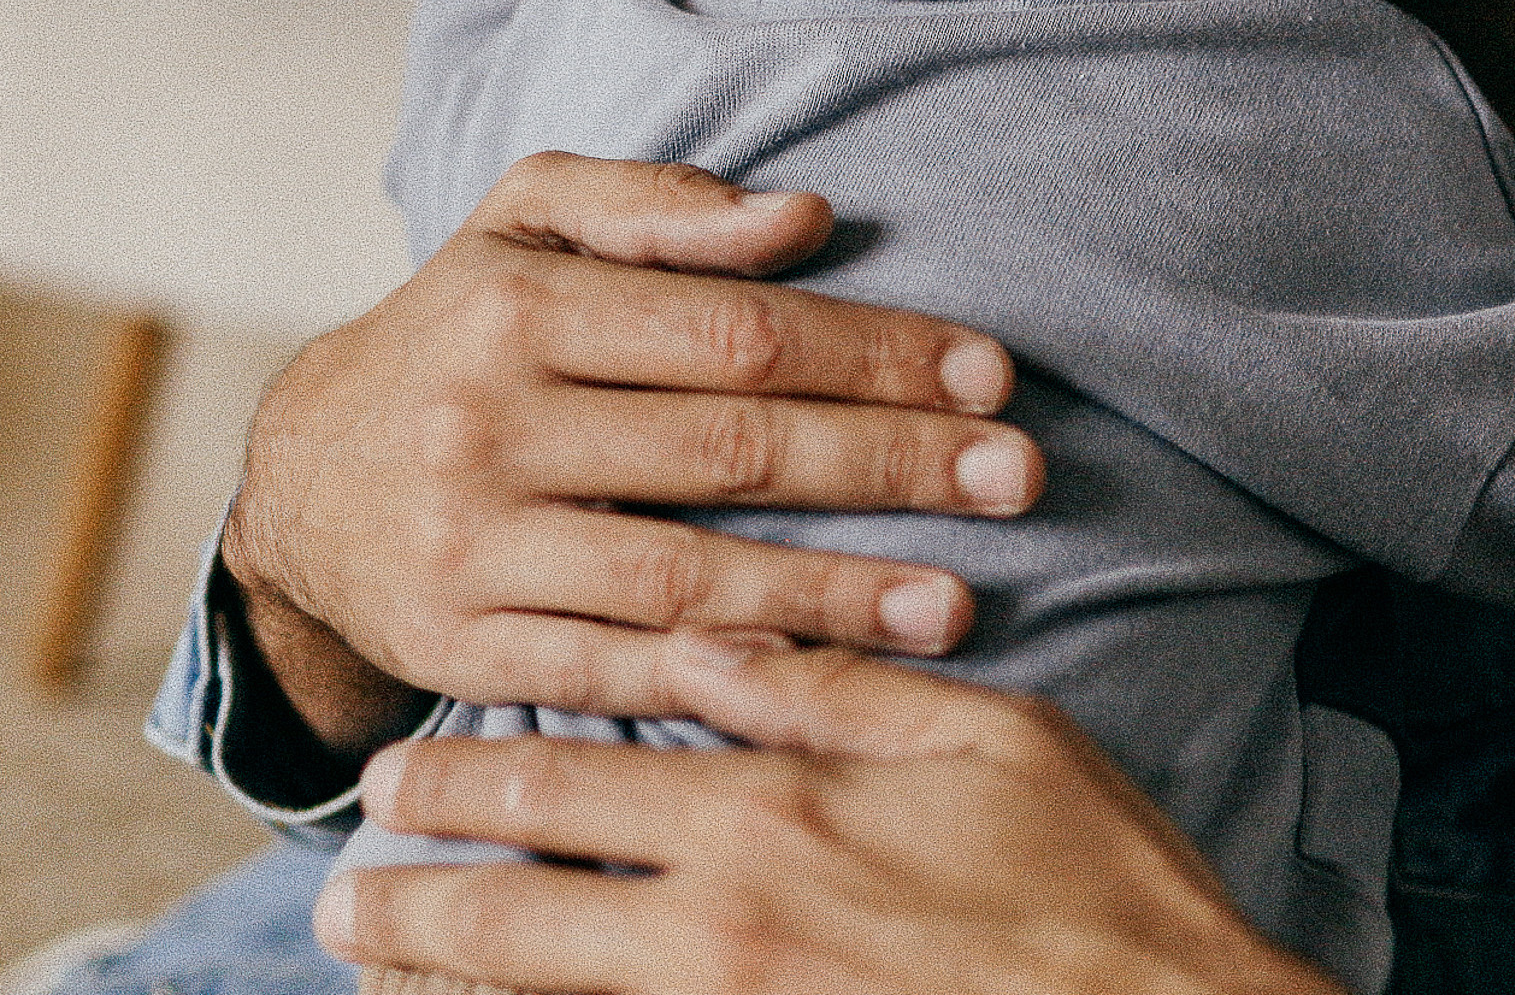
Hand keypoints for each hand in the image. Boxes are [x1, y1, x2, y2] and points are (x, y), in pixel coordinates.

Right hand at [221, 153, 1045, 756]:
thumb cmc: (459, 325)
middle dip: (891, 463)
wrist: (300, 477)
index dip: (875, 351)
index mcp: (522, 306)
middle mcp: (491, 427)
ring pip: (682, 578)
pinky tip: (829, 681)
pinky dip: (727, 682)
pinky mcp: (461, 654)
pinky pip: (613, 677)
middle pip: (731, 451)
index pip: (738, 331)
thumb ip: (657, 200)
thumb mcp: (526, 218)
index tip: (990, 372)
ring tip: (957, 600)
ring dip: (834, 593)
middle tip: (1018, 475)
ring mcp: (474, 552)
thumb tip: (804, 216)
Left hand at [315, 639, 1336, 994]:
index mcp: (775, 816)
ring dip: (442, 988)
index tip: (398, 772)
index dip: (472, 781)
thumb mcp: (983, 734)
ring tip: (376, 965)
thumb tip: (719, 640)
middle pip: (518, 919)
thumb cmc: (1088, 873)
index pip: (579, 787)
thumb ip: (839, 685)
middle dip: (412, 900)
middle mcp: (724, 932)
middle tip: (341, 887)